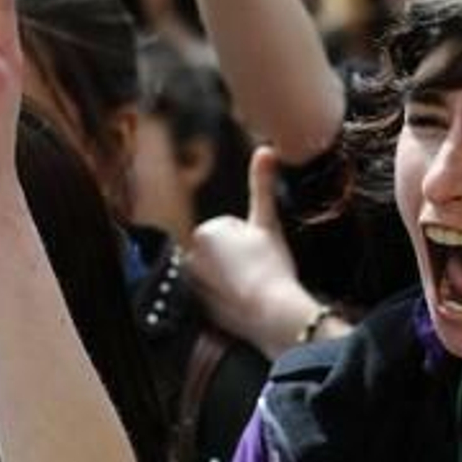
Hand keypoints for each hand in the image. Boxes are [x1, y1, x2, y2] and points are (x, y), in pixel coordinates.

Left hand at [188, 145, 319, 358]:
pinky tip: (237, 303)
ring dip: (228, 277)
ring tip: (249, 287)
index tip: (260, 254)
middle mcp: (189, 256)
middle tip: (256, 270)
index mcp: (204, 232)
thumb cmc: (272, 266)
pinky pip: (210, 295)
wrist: (272, 312)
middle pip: (218, 251)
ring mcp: (190, 283)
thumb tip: (266, 149)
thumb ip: (262, 185)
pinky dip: (221, 298)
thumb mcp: (268, 222)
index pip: (229, 229)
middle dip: (235, 258)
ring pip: (215, 272)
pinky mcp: (194, 306)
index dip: (250, 240)